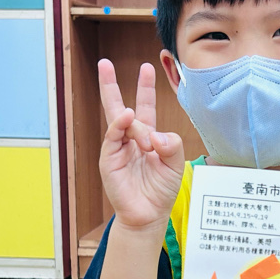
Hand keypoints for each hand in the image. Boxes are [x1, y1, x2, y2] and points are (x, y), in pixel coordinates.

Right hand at [98, 59, 184, 231]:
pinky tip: (126, 116)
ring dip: (130, 117)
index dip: (145, 88)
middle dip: (111, 85)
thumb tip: (155, 134)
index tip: (147, 67)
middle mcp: (130, 139)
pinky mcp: (110, 159)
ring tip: (138, 127)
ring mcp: (118, 148)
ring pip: (118, 121)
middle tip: (104, 63)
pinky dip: (119, 124)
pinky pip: (112, 136)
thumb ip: (171, 145)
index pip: (145, 107)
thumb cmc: (161, 191)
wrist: (148, 215)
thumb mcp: (174, 165)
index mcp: (147, 137)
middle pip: (118, 106)